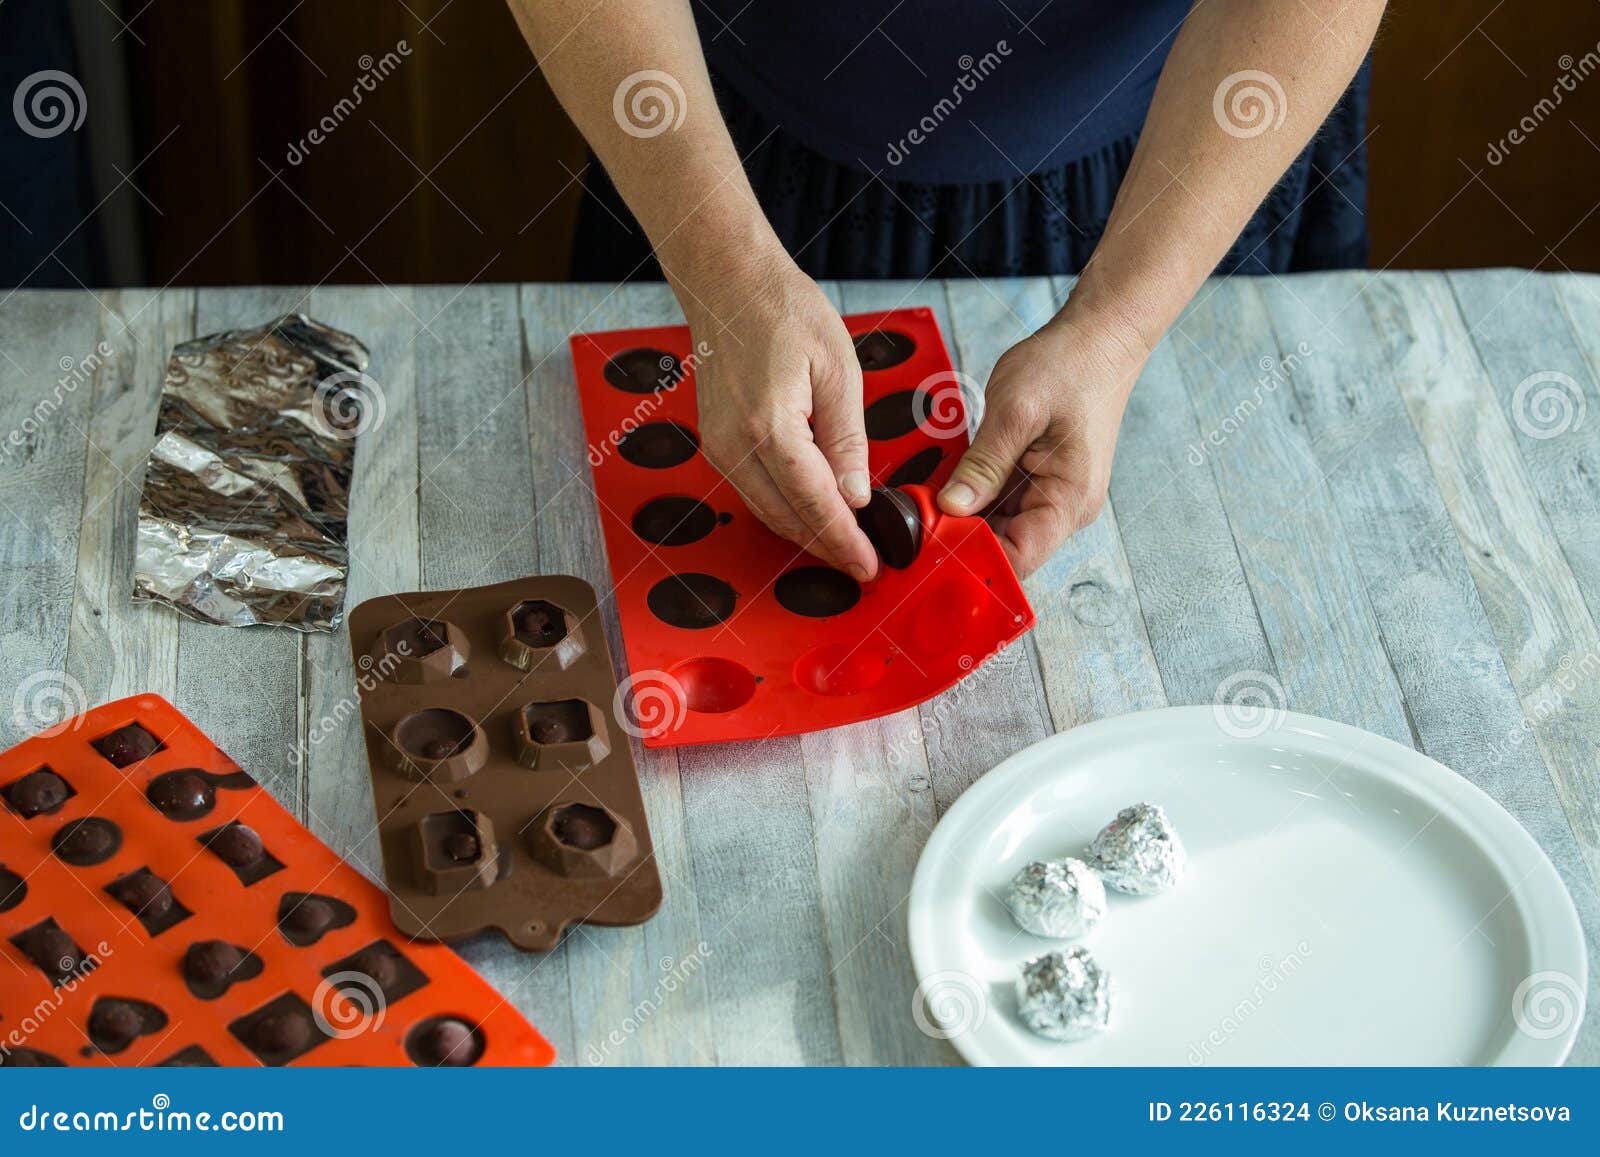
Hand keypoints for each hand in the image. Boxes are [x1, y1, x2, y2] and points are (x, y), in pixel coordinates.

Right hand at [676, 247, 879, 580]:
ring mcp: (720, 447)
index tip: (869, 566)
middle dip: (827, 547)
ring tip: (844, 546)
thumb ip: (848, 440)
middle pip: (788, 519)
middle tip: (864, 563)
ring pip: (767, 512)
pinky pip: (754, 492)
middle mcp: (736, 447)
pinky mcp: (716, 443)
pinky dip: (784, 510)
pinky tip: (811, 514)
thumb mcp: (838, 370)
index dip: (845, 541)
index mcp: (770, 428)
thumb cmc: (783, 312)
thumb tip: (857, 496)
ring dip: (805, 534)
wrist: (729, 285)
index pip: (815, 504)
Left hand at [937, 310, 1148, 576]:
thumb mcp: (1016, 413)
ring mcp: (1052, 494)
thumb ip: (983, 465)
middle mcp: (1064, 507)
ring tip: (930, 496)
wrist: (1098, 338)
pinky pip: (1000, 500)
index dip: (974, 556)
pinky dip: (974, 494)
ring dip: (965, 514)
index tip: (933, 540)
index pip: (1019, 558)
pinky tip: (950, 480)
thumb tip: (951, 508)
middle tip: (919, 515)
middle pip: (1005, 546)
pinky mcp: (1039, 479)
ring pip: (998, 525)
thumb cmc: (1069, 367)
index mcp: (1069, 500)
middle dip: (962, 535)